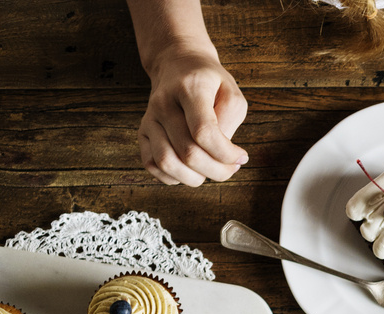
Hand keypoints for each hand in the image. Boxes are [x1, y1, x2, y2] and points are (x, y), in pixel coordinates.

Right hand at [137, 43, 247, 185]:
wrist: (176, 65)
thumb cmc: (209, 83)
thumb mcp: (231, 92)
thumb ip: (230, 120)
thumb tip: (222, 152)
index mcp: (189, 88)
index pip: (203, 132)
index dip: (225, 154)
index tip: (241, 157)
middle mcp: (163, 104)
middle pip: (188, 152)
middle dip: (217, 170)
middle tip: (231, 167)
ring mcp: (150, 119)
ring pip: (167, 163)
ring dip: (195, 177)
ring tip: (211, 169)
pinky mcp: (142, 132)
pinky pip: (152, 166)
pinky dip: (174, 177)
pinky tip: (191, 170)